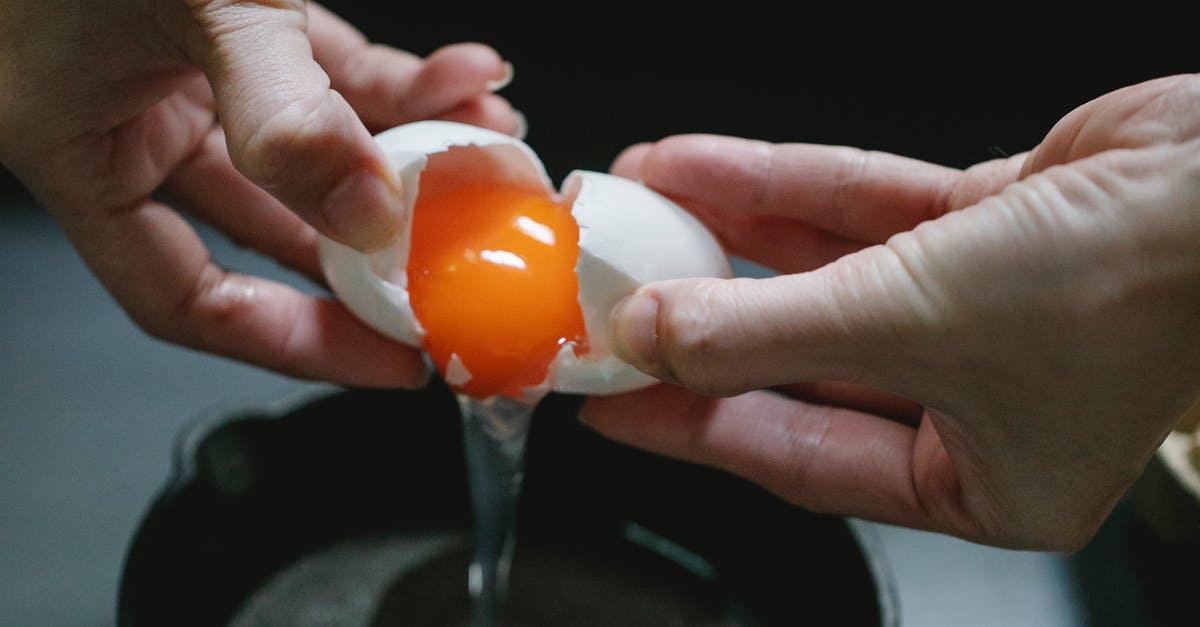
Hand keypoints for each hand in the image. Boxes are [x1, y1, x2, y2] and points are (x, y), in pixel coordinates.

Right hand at [0, 1, 518, 386]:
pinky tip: (467, 78)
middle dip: (376, 251)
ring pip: (315, 151)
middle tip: (459, 273)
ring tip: (492, 159)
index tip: (385, 358)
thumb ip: (283, 116)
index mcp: (78, 152)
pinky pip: (331, 73)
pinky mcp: (239, 25)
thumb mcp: (195, 8)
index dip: (288, 343)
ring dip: (408, 157)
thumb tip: (369, 214)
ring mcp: (190, 73)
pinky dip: (399, 82)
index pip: (184, 299)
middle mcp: (134, 123)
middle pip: (271, 234)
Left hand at [582, 74, 1199, 550]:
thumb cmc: (1129, 286)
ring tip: (644, 207)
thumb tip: (657, 336)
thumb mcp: (910, 324)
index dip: (694, 422)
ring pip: (824, 276)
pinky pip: (862, 213)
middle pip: (801, 360)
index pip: (798, 456)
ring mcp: (983, 309)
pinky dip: (786, 193)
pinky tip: (707, 170)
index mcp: (982, 481)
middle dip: (701, 317)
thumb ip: (767, 334)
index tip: (615, 401)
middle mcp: (980, 400)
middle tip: (614, 299)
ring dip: (729, 238)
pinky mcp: (985, 229)